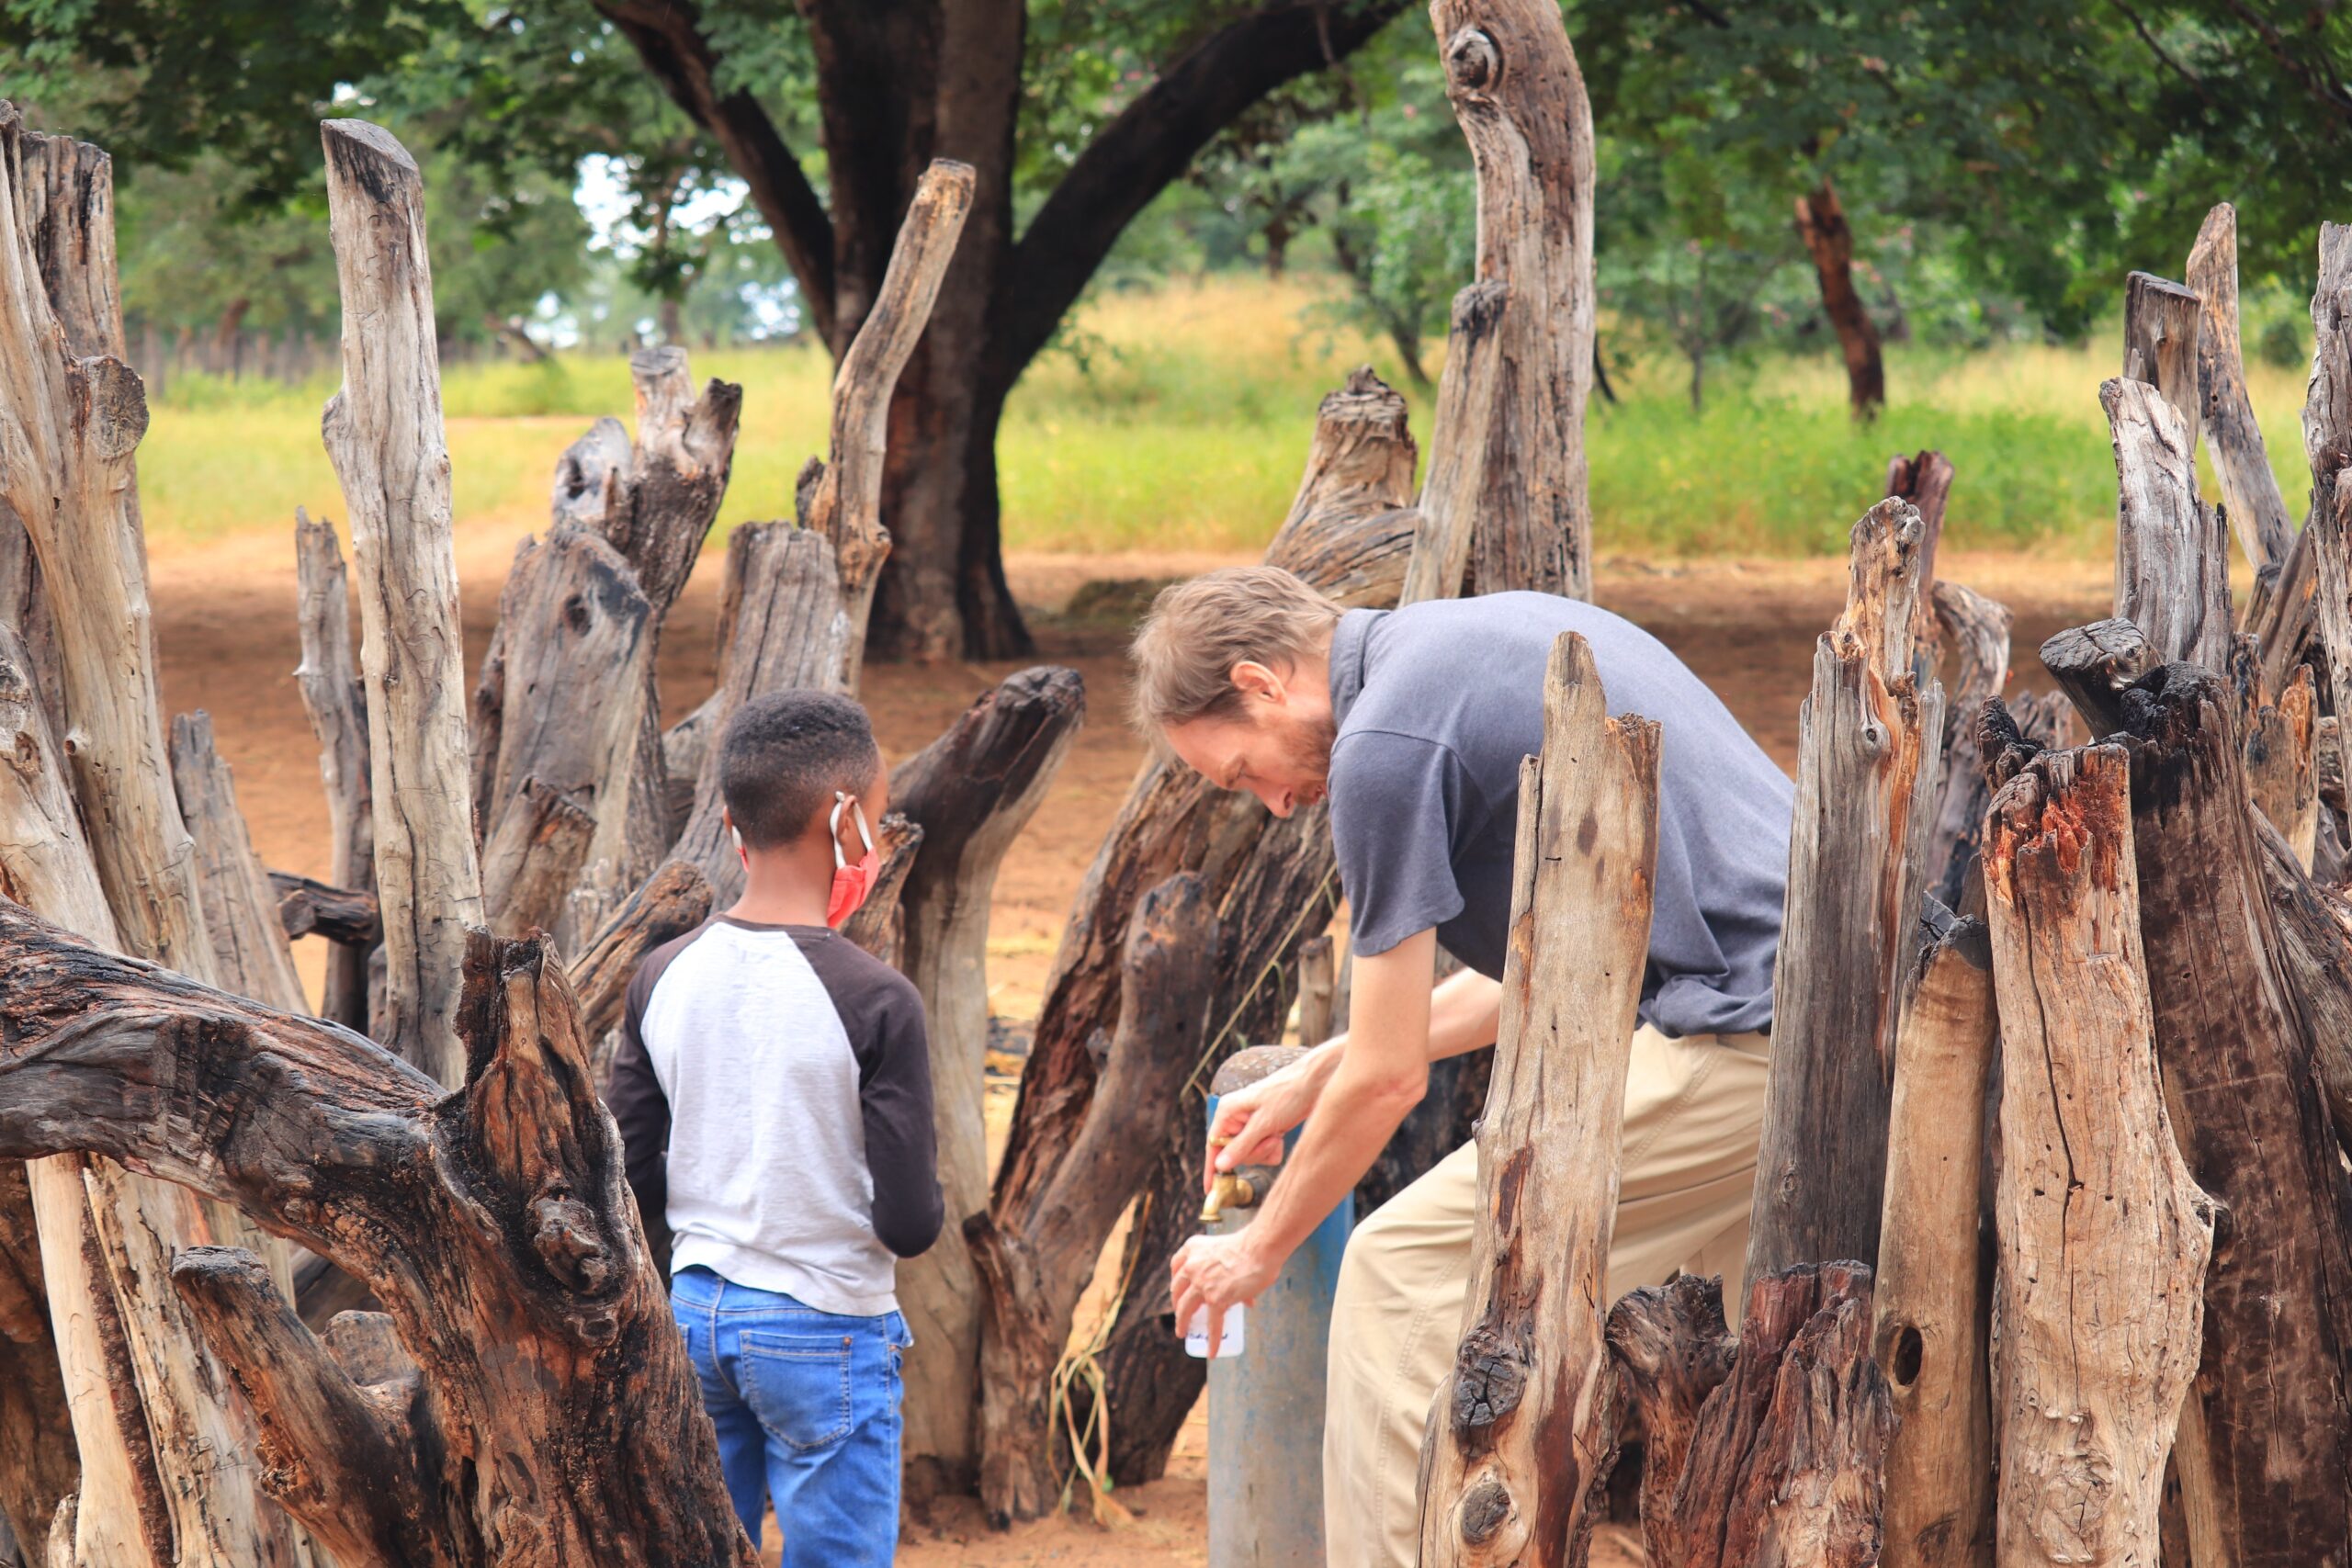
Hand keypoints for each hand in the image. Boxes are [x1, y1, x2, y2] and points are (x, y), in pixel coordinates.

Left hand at [1169, 1230, 1280, 1349]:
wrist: (1259, 1248)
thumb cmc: (1251, 1247)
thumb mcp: (1228, 1252)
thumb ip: (1233, 1274)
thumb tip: (1247, 1301)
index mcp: (1193, 1248)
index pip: (1176, 1266)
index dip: (1176, 1280)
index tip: (1178, 1290)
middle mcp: (1192, 1266)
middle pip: (1177, 1290)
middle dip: (1177, 1304)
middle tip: (1180, 1314)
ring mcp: (1201, 1284)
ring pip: (1185, 1309)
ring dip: (1182, 1323)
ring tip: (1182, 1333)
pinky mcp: (1215, 1300)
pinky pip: (1212, 1325)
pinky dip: (1212, 1340)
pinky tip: (1211, 1352)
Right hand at [1203, 1046, 1334, 1190]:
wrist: (1317, 1081)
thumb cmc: (1289, 1094)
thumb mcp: (1265, 1123)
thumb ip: (1241, 1146)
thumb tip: (1220, 1165)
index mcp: (1228, 1111)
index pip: (1213, 1145)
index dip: (1212, 1167)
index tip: (1210, 1189)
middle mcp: (1236, 1117)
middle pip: (1234, 1153)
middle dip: (1254, 1152)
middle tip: (1270, 1139)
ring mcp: (1251, 1123)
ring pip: (1250, 1153)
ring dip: (1265, 1149)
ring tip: (1277, 1134)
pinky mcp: (1264, 1127)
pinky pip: (1262, 1149)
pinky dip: (1272, 1147)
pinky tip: (1281, 1135)